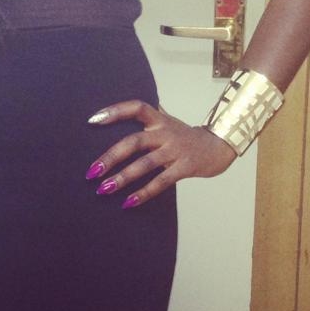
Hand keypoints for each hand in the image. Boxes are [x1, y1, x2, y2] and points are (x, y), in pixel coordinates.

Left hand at [85, 100, 236, 207]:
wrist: (218, 146)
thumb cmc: (185, 136)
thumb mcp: (168, 122)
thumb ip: (148, 117)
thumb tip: (119, 111)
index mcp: (159, 120)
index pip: (136, 108)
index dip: (115, 111)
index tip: (93, 120)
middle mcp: (166, 132)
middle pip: (134, 141)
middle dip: (111, 157)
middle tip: (92, 171)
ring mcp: (176, 150)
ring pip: (145, 164)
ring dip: (123, 177)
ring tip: (104, 190)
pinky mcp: (185, 167)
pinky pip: (161, 181)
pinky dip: (144, 193)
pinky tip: (128, 202)